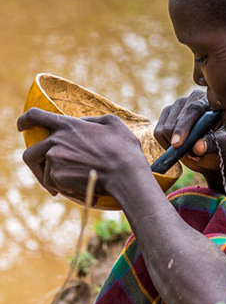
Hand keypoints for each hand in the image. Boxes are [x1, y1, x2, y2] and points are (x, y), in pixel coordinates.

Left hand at [17, 108, 147, 200]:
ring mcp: (54, 160)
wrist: (125, 174)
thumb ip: (93, 120)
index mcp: (68, 125)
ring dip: (55, 177)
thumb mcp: (113, 123)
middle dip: (36, 163)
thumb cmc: (124, 149)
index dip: (25, 120)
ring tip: (74, 182)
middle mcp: (56, 141)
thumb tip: (82, 122)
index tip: (22, 126)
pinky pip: (53, 184)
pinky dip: (65, 187)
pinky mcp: (57, 177)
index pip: (35, 116)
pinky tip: (82, 187)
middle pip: (30, 153)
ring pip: (43, 172)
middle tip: (49, 171)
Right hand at [154, 90, 225, 175]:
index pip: (193, 109)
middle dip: (181, 141)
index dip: (184, 126)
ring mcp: (177, 106)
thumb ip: (214, 143)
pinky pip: (157, 132)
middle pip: (176, 118)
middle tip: (194, 155)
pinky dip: (166, 145)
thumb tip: (198, 146)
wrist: (214, 153)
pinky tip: (180, 149)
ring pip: (165, 127)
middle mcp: (192, 99)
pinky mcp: (166, 116)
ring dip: (175, 145)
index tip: (177, 144)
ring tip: (191, 152)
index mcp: (210, 101)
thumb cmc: (224, 146)